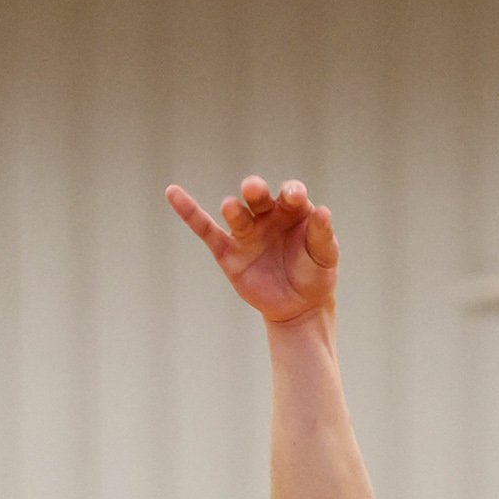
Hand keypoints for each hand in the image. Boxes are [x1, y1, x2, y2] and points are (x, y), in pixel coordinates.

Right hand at [166, 173, 337, 325]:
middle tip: (254, 190)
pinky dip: (188, 211)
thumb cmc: (315, 274)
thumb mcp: (325, 255)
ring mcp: (246, 232)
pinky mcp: (228, 252)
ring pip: (236, 214)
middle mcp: (267, 215)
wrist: (299, 307)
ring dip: (233, 209)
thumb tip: (323, 210)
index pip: (290, 193)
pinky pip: (205, 229)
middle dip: (255, 191)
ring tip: (231, 208)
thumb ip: (323, 234)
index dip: (291, 192)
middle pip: (258, 197)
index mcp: (292, 210)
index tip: (293, 197)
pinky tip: (172, 193)